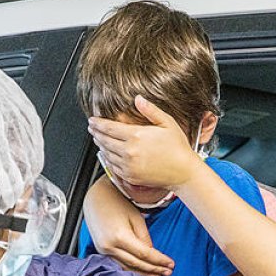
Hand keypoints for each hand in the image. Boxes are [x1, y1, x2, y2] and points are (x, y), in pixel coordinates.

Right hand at [84, 177, 174, 275]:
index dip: (159, 261)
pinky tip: (142, 272)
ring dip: (143, 273)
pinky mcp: (101, 251)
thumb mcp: (136, 218)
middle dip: (154, 269)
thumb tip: (152, 255)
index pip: (144, 254)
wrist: (96, 197)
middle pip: (136, 264)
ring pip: (126, 268)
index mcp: (120, 236)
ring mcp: (103, 250)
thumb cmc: (117, 203)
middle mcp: (109, 246)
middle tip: (168, 272)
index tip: (171, 264)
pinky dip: (132, 269)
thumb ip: (145, 238)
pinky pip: (119, 264)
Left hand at [89, 96, 204, 189]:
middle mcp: (129, 151)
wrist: (184, 172)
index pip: (109, 128)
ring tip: (98, 139)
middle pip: (105, 140)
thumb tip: (138, 99)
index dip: (98, 123)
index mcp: (137, 136)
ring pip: (107, 154)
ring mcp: (128, 166)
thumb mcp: (167, 123)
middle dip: (96, 133)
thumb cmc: (178, 148)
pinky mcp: (130, 177)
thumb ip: (150, 110)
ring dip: (100, 145)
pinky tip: (107, 154)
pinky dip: (107, 158)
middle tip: (92, 128)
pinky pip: (112, 166)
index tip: (92, 120)